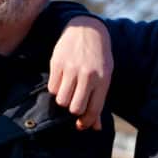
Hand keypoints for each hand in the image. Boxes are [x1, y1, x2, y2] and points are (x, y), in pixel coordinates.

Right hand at [48, 16, 112, 130]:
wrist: (87, 30)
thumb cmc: (98, 57)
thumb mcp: (105, 76)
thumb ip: (99, 101)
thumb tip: (96, 128)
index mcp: (103, 79)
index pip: (94, 110)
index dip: (87, 122)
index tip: (82, 125)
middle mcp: (88, 75)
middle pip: (75, 108)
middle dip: (74, 111)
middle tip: (75, 103)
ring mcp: (71, 69)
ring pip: (62, 100)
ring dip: (64, 100)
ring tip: (68, 91)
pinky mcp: (57, 63)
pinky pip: (52, 88)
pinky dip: (56, 89)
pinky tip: (62, 80)